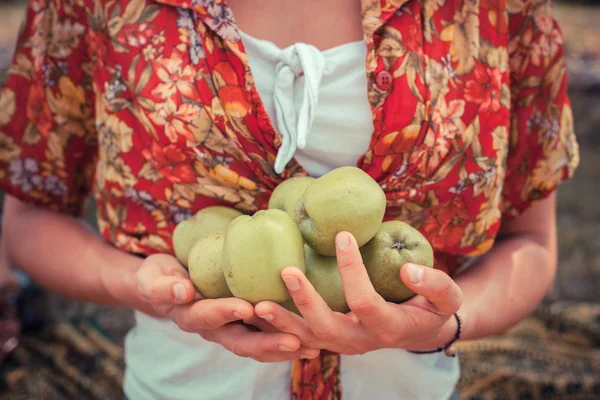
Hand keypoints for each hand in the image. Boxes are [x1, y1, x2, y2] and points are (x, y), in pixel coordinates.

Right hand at [135, 254, 319, 361]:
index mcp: (191, 317)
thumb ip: (162, 285)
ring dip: (284, 348)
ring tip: (312, 347)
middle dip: (267, 343)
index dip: (225, 313)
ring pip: (258, 345)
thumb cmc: (160, 277)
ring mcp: (230, 330)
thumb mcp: (153, 277)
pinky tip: (312, 341)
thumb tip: (182, 290)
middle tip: (294, 341)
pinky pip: (267, 337)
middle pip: (241, 342)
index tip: (246, 308)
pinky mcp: (245, 326)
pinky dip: (287, 341)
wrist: (167, 287)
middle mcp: (214, 330)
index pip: (208, 317)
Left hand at [254, 232, 462, 354]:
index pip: (365, 301)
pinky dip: (280, 329)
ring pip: (307, 339)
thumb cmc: (432, 309)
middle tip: (286, 271)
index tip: (342, 235)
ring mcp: (343, 344)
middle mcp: (361, 341)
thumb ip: (434, 284)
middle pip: (327, 328)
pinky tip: (258, 311)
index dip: (352, 269)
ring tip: (256, 303)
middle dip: (305, 301)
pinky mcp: (330, 340)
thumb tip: (409, 269)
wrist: (419, 331)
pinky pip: (301, 338)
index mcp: (388, 328)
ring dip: (281, 322)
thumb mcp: (447, 297)